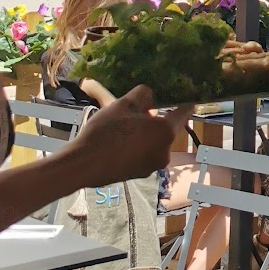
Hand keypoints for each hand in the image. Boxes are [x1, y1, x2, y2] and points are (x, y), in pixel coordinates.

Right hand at [66, 88, 190, 185]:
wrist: (83, 166)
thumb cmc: (106, 132)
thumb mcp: (124, 104)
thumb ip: (143, 95)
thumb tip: (150, 96)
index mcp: (165, 132)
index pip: (184, 113)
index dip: (184, 102)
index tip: (186, 96)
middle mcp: (165, 152)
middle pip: (166, 128)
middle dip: (156, 118)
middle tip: (137, 110)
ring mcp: (153, 166)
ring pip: (154, 142)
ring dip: (145, 133)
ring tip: (123, 125)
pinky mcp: (140, 174)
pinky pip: (144, 154)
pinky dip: (137, 146)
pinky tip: (118, 142)